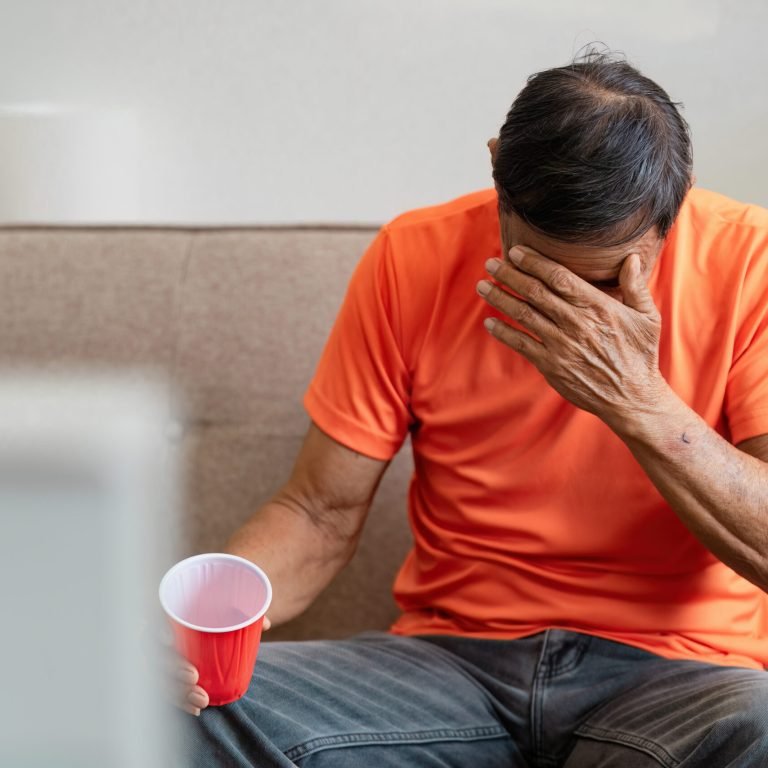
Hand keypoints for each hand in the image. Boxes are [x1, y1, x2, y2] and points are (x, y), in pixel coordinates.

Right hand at [162, 615, 270, 715]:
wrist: (215, 623)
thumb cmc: (219, 611)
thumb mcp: (231, 608)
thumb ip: (244, 612)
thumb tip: (264, 623)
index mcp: (171, 616)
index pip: (153, 621)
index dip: (155, 631)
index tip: (169, 641)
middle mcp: (161, 639)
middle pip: (156, 655)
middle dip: (171, 668)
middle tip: (193, 676)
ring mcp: (163, 661)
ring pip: (162, 679)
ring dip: (179, 692)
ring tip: (202, 700)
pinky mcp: (170, 678)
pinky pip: (170, 692)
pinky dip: (182, 702)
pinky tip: (195, 710)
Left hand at [477, 245, 664, 429]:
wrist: (631, 398)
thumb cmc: (639, 355)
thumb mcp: (647, 318)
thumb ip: (635, 287)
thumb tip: (631, 257)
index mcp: (598, 307)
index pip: (560, 277)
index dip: (535, 262)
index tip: (517, 251)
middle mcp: (576, 324)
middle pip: (535, 292)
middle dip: (510, 275)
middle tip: (491, 263)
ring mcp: (561, 345)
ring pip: (524, 315)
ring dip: (500, 299)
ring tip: (483, 286)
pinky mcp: (551, 366)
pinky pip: (522, 345)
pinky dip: (503, 332)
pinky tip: (489, 322)